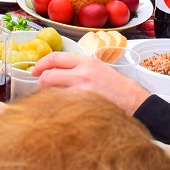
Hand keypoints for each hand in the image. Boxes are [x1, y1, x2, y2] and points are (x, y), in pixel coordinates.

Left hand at [31, 52, 151, 114]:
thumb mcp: (98, 69)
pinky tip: (60, 112)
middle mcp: (83, 73)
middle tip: (41, 90)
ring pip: (52, 92)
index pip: (55, 57)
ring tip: (51, 102)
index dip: (41, 64)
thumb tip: (56, 72)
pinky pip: (61, 106)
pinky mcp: (84, 105)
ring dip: (47, 97)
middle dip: (40, 85)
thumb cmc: (117, 88)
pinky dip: (57, 108)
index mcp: (86, 61)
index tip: (34, 71)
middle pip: (48, 76)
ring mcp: (82, 90)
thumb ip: (78, 68)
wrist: (135, 102)